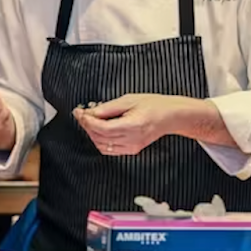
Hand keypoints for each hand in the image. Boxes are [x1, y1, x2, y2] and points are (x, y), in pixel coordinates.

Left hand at [75, 94, 206, 157]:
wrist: (170, 116)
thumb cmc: (154, 105)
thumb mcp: (129, 100)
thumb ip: (108, 108)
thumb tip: (90, 112)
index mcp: (133, 125)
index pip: (102, 128)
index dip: (87, 121)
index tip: (79, 112)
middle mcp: (133, 139)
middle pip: (100, 137)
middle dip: (87, 126)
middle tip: (81, 114)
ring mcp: (132, 147)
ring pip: (102, 145)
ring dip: (91, 134)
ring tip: (89, 121)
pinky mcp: (132, 149)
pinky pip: (109, 149)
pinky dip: (99, 140)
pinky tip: (98, 130)